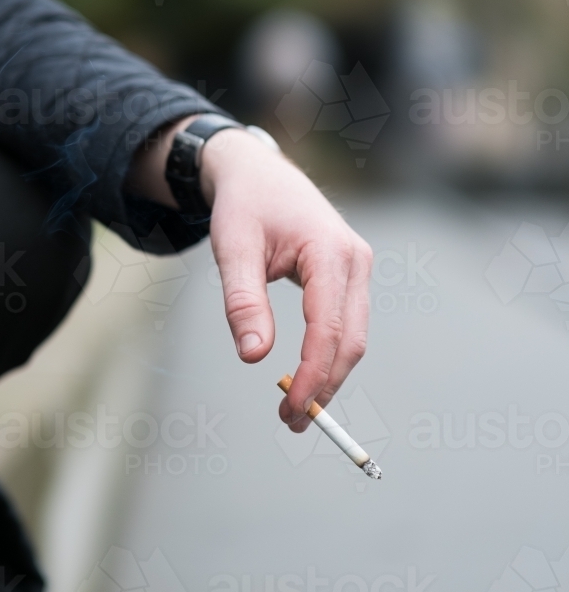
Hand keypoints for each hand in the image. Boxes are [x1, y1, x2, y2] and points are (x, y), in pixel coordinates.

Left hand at [201, 129, 372, 431]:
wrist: (258, 172)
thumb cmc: (244, 206)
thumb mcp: (233, 249)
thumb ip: (243, 301)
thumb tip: (254, 358)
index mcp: (330, 251)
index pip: (328, 329)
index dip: (313, 376)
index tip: (291, 409)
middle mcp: (355, 260)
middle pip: (350, 341)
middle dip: (324, 386)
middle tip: (291, 420)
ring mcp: (357, 266)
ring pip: (353, 336)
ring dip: (328, 374)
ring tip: (295, 406)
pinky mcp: (350, 274)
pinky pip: (346, 324)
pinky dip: (329, 354)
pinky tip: (305, 374)